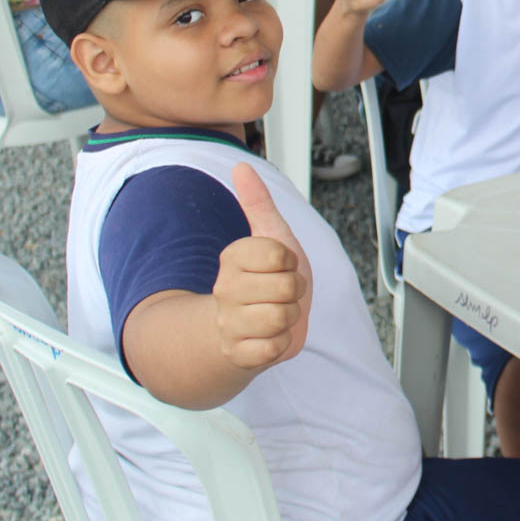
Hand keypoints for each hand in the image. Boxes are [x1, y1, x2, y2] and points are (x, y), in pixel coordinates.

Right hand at [212, 163, 312, 370]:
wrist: (247, 331)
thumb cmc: (265, 280)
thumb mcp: (270, 237)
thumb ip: (258, 203)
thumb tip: (241, 167)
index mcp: (232, 258)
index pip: (280, 254)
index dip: (290, 261)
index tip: (281, 266)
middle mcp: (224, 289)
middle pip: (287, 287)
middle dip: (295, 291)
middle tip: (282, 293)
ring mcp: (229, 323)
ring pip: (282, 317)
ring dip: (290, 318)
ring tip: (278, 313)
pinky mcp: (239, 354)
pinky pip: (275, 347)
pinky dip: (282, 343)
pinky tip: (270, 337)